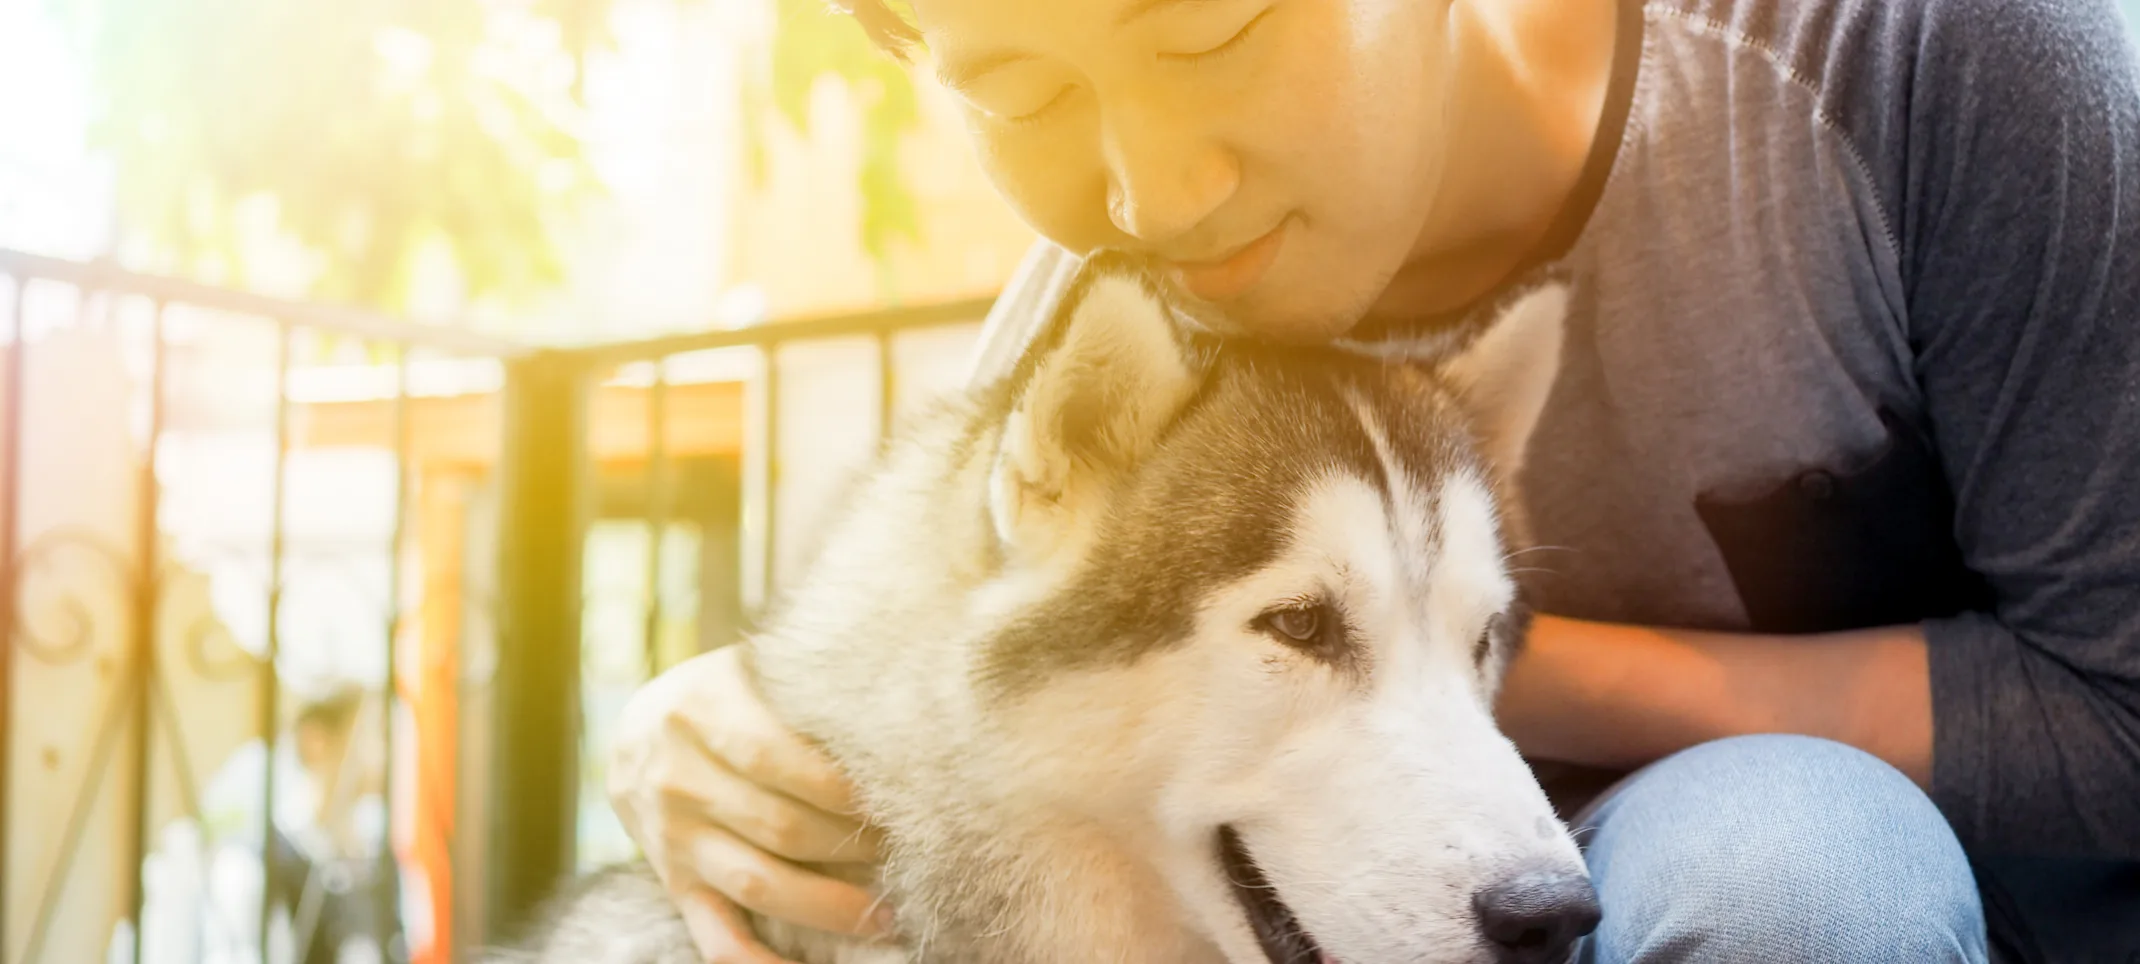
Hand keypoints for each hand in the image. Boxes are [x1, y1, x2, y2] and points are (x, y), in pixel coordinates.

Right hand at [607, 645, 891, 961]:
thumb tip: (891, 715)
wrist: (632, 734)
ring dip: (829, 904)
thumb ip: (802, 691)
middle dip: (851, 843)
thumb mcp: (748, 673)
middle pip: (779, 825)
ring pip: (758, 883)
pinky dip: (760, 963)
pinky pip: (717, 938)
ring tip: (884, 913)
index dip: (841, 784)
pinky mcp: (676, 885)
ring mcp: (673, 839)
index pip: (777, 757)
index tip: (894, 795)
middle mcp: (678, 780)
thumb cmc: (721, 697)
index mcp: (698, 713)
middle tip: (906, 847)